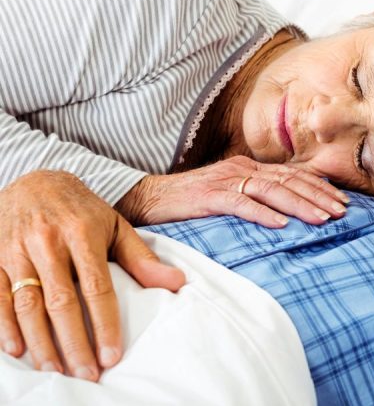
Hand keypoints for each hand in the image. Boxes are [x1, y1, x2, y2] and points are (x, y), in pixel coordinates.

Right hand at [0, 170, 184, 380]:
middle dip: (74, 342)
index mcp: (83, 234)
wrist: (35, 180)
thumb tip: (176, 282)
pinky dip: (4, 326)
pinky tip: (18, 350)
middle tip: (86, 373)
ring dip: (41, 342)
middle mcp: (48, 242)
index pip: (97, 288)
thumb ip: (142, 258)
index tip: (112, 355)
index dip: (104, 324)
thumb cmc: (82, 210)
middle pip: (61, 302)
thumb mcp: (116, 226)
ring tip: (56, 369)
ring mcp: (16, 250)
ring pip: (27, 304)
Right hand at [116, 155, 348, 227]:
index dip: (319, 187)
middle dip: (318, 196)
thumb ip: (255, 198)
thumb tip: (286, 214)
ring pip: (271, 190)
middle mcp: (242, 169)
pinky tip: (280, 225)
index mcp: (249, 168)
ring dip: (299, 205)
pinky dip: (262, 214)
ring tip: (321, 219)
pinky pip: (240, 203)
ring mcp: (225, 180)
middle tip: (342, 211)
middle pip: (288, 181)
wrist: (148, 197)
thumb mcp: (229, 194)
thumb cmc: (191, 201)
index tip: (342, 201)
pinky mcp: (209, 196)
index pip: (292, 175)